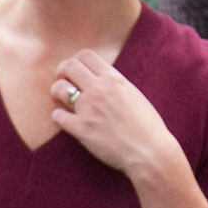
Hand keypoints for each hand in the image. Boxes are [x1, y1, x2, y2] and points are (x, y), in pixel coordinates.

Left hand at [51, 51, 183, 181]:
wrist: (150, 152)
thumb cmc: (147, 127)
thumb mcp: (134, 95)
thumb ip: (116, 84)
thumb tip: (101, 79)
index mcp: (114, 79)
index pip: (86, 55)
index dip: (76, 60)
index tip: (75, 71)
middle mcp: (99, 89)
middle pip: (69, 66)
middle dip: (62, 72)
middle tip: (63, 82)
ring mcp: (89, 108)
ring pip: (58, 88)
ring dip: (57, 93)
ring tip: (61, 101)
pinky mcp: (82, 129)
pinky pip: (58, 116)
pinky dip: (59, 117)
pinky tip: (65, 120)